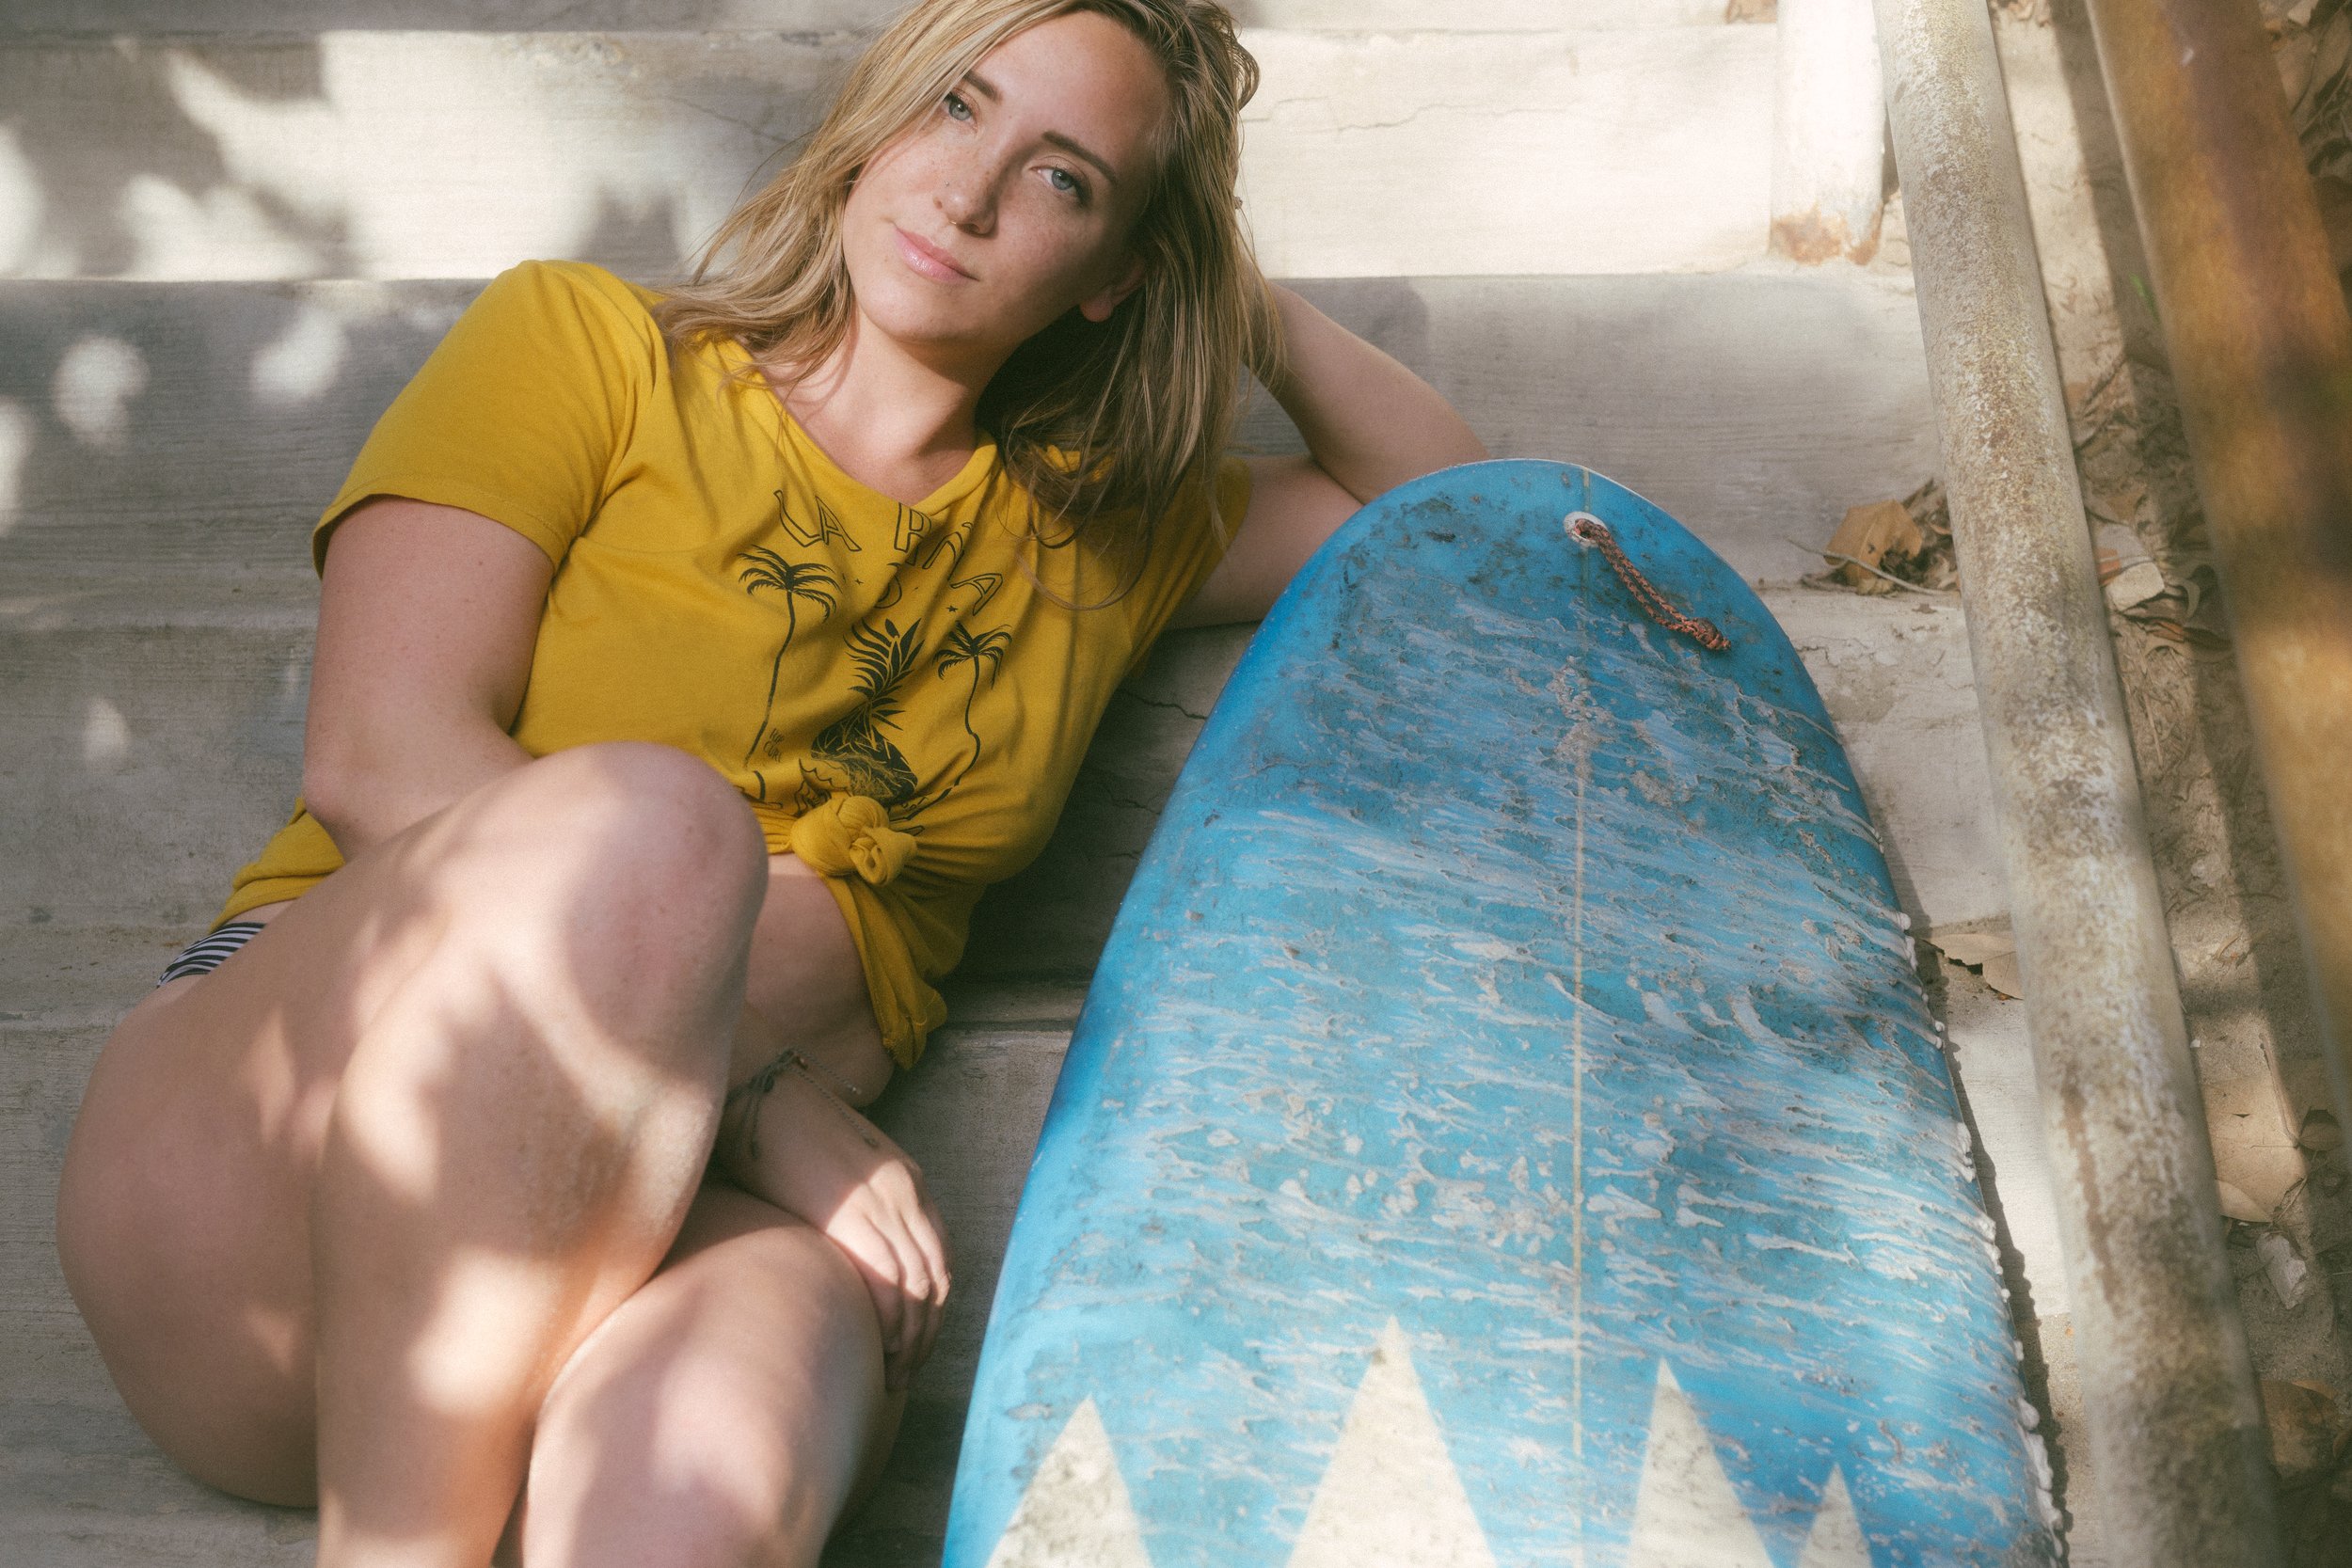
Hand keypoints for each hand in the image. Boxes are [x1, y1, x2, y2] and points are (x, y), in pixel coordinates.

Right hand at [720, 1062, 951, 1391]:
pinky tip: (880, 1349)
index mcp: (907, 1179)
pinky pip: (889, 1281)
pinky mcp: (852, 1215)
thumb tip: (841, 1253)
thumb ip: (851, 1209)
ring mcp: (884, 1202)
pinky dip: (891, 1322)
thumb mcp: (836, 1171)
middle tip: (907, 1371)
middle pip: (938, 1276)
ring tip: (894, 1373)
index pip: (940, 1255)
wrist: (759, 1094)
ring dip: (912, 1337)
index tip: (915, 1341)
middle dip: (928, 1331)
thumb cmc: (783, 1134)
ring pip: (920, 1286)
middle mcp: (906, 1191)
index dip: (933, 1306)